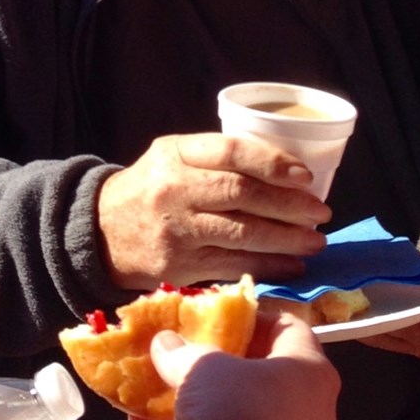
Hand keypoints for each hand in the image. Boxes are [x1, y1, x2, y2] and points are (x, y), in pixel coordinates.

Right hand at [97, 133, 329, 290]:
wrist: (98, 232)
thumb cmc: (150, 189)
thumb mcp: (173, 157)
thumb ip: (216, 159)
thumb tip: (284, 171)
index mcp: (175, 153)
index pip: (231, 152)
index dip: (273, 163)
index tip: (305, 176)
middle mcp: (174, 189)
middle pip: (242, 194)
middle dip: (289, 205)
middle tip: (321, 212)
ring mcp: (176, 230)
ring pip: (242, 234)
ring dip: (286, 240)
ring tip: (314, 241)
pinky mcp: (179, 266)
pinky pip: (233, 266)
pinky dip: (268, 267)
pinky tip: (291, 265)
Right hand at [129, 308, 338, 419]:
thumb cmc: (236, 419)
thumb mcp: (202, 369)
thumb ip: (182, 352)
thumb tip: (165, 343)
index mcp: (310, 372)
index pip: (290, 326)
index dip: (251, 315)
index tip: (214, 315)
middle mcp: (309, 413)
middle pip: (259, 376)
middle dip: (212, 365)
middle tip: (181, 353)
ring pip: (235, 419)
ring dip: (192, 405)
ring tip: (151, 392)